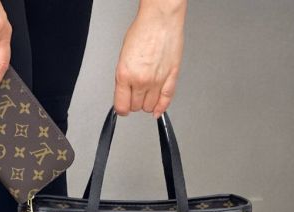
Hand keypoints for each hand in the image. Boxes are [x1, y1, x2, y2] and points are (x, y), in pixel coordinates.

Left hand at [114, 0, 186, 117]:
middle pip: (136, 107)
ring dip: (147, 104)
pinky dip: (161, 108)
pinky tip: (158, 110)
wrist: (160, 19)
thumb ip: (124, 79)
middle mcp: (141, 80)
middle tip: (135, 95)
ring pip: (150, 106)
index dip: (121, 109)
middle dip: (134, 103)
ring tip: (146, 95)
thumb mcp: (123, 58)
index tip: (122, 109)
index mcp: (125, 75)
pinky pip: (166, 100)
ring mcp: (157, 81)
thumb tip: (124, 94)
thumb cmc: (142, 32)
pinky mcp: (171, 77)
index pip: (121, 106)